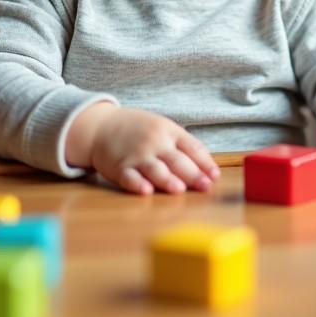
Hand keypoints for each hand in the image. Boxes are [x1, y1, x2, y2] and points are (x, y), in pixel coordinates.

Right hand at [67, 103, 220, 194]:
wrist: (101, 126)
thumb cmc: (138, 130)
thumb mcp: (162, 128)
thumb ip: (183, 145)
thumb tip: (208, 168)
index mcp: (168, 131)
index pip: (192, 147)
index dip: (205, 162)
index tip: (214, 176)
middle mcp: (154, 142)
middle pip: (177, 160)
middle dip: (192, 175)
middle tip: (205, 187)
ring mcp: (137, 155)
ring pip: (155, 169)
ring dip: (167, 179)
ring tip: (179, 189)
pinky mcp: (120, 167)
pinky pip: (130, 177)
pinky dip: (137, 184)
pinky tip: (145, 190)